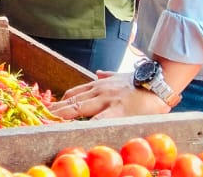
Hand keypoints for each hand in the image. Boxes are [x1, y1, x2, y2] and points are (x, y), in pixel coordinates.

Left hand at [52, 71, 169, 120]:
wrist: (159, 82)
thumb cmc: (141, 83)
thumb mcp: (121, 76)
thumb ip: (108, 75)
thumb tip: (99, 72)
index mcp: (99, 85)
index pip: (74, 93)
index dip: (61, 101)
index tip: (50, 107)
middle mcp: (100, 91)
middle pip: (73, 101)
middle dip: (57, 109)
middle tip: (43, 116)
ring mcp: (107, 100)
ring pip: (80, 108)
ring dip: (65, 116)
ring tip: (52, 123)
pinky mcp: (118, 110)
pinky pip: (99, 120)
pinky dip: (87, 126)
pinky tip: (78, 130)